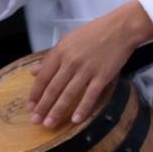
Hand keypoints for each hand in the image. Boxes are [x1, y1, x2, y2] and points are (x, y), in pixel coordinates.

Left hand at [26, 1, 152, 127]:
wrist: (122, 27)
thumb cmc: (95, 32)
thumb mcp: (68, 40)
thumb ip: (51, 57)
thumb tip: (34, 72)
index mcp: (60, 52)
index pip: (43, 77)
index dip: (35, 94)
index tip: (30, 107)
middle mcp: (71, 62)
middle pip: (53, 89)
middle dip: (43, 107)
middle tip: (36, 121)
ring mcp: (87, 70)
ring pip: (68, 94)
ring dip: (58, 111)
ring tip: (50, 124)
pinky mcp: (103, 76)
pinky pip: (90, 95)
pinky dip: (82, 108)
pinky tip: (75, 119)